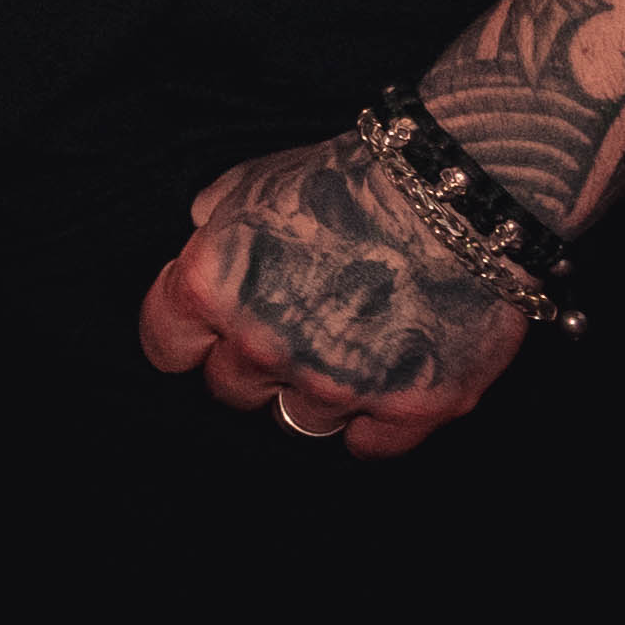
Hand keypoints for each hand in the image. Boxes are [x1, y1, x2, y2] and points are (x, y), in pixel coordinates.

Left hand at [139, 134, 533, 458]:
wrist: (458, 191)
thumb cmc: (351, 178)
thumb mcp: (256, 181)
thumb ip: (216, 224)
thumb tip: (200, 240)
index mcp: (211, 288)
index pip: (166, 347)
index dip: (191, 336)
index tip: (214, 328)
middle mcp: (263, 346)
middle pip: (232, 389)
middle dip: (256, 363)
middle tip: (299, 325)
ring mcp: (335, 383)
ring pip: (299, 421)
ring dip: (317, 391)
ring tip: (353, 345)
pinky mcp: (408, 407)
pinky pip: (369, 446)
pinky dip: (375, 424)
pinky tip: (388, 384)